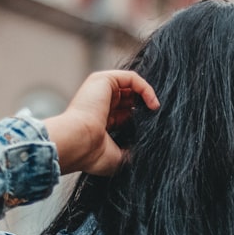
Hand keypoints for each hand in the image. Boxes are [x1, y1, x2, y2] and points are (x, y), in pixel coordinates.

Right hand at [43, 70, 159, 175]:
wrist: (78, 144)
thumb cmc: (92, 155)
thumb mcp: (119, 157)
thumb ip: (132, 151)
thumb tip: (147, 150)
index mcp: (101, 120)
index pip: (125, 113)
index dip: (141, 119)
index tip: (152, 129)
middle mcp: (99, 103)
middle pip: (130, 98)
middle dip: (145, 106)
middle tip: (155, 119)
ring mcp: (100, 90)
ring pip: (131, 86)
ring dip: (147, 96)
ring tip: (155, 110)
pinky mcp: (103, 80)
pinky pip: (132, 77)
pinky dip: (146, 88)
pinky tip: (152, 103)